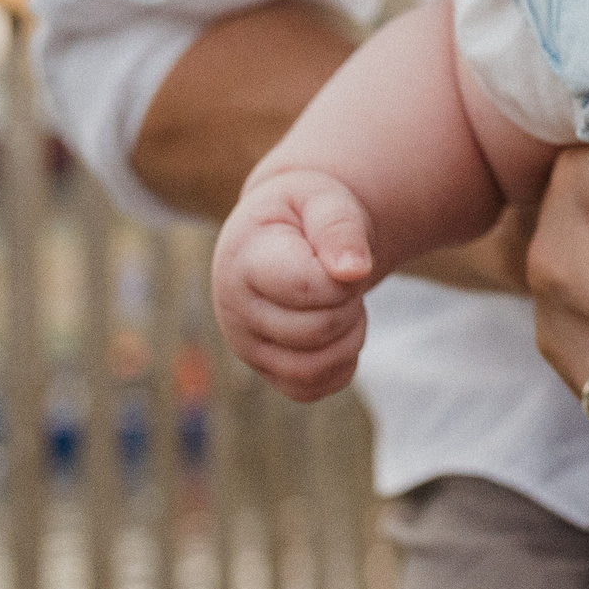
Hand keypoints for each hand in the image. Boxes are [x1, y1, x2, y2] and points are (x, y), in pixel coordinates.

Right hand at [210, 169, 376, 401]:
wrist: (287, 233)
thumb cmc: (305, 213)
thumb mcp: (323, 199)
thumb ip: (339, 228)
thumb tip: (353, 272)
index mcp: (243, 262)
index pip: (306, 287)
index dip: (344, 274)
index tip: (342, 252)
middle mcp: (234, 312)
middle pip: (318, 330)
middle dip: (349, 301)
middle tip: (344, 275)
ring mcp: (247, 348)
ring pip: (313, 369)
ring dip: (350, 336)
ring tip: (343, 301)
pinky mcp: (267, 372)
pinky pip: (312, 389)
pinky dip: (341, 364)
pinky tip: (339, 327)